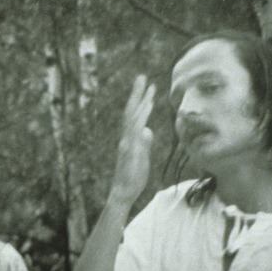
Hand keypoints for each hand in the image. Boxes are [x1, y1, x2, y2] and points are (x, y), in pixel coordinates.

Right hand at [108, 75, 156, 207]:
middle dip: (137, 94)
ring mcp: (126, 143)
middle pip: (131, 112)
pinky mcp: (129, 150)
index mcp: (129, 139)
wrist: (123, 193)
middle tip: (142, 77)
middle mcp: (126, 138)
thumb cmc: (132, 179)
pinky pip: (134, 130)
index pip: (135, 117)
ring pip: (132, 117)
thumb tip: (148, 130)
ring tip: (147, 86)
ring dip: (140, 101)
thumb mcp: (142, 158)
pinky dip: (140, 117)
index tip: (148, 87)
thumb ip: (144, 143)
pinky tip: (147, 107)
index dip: (141, 102)